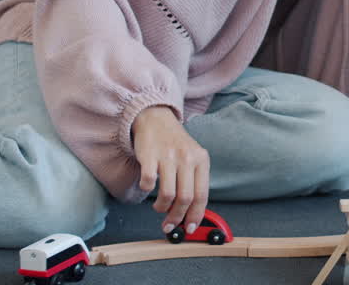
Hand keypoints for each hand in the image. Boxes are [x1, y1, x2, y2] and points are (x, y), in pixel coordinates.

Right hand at [132, 105, 210, 236]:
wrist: (156, 119)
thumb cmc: (175, 143)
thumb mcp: (192, 158)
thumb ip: (194, 182)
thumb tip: (190, 213)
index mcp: (202, 160)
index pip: (202, 195)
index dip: (196, 216)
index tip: (189, 228)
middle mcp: (187, 158)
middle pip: (185, 198)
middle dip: (177, 218)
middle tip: (169, 225)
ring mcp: (168, 156)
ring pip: (168, 194)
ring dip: (161, 208)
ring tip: (159, 207)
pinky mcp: (150, 155)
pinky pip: (148, 182)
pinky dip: (147, 190)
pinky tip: (148, 187)